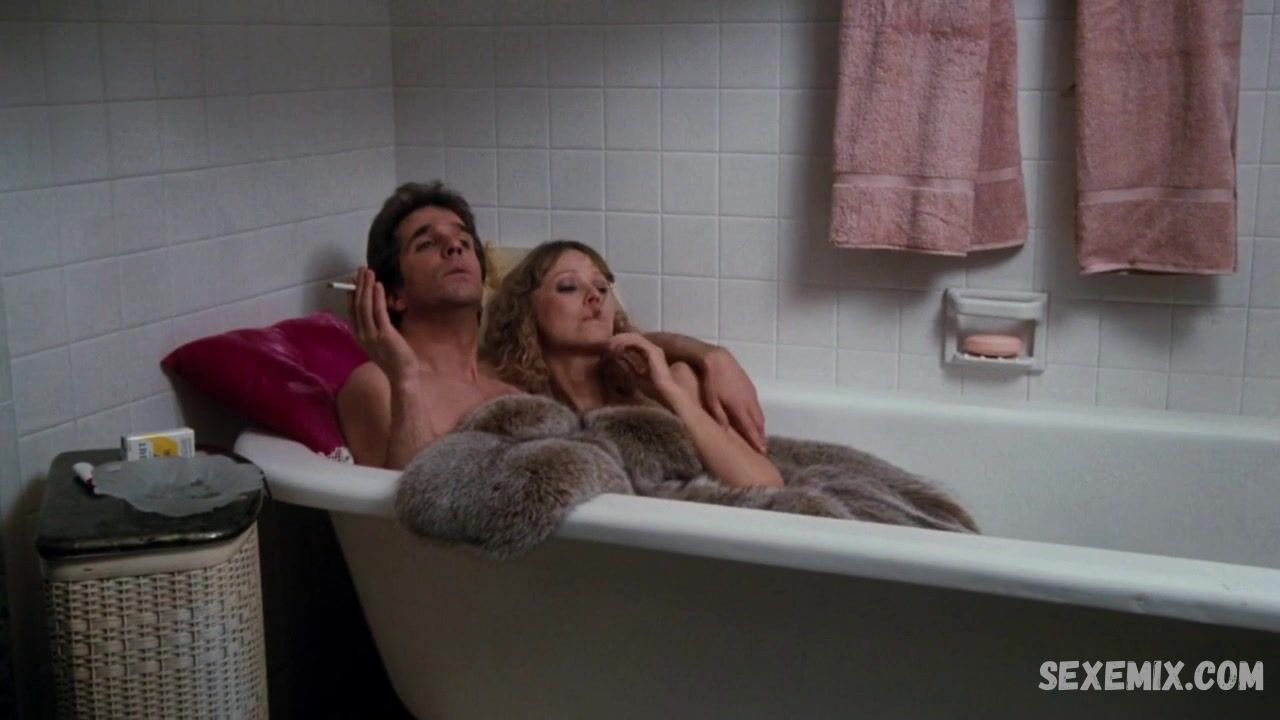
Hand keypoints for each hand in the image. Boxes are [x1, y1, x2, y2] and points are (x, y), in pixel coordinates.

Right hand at [349, 267, 418, 384]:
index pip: (352, 311)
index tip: (354, 280)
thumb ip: (376, 328)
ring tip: (368, 272)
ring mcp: (372, 335)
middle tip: (361, 269)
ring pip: (365, 306)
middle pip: (357, 305)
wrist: (402, 376)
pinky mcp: (384, 335)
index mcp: (360, 336)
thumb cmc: (395, 358)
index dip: (352, 294)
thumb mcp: (380, 341)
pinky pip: (378, 312)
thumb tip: (377, 308)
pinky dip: (377, 297)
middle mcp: (362, 335)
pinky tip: (378, 286)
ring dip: (366, 287)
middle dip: (359, 285)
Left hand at [606, 333, 674, 395]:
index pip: (634, 344)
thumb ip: (629, 369)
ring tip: (609, 344)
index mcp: (649, 355)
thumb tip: (617, 362)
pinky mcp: (653, 351)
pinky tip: (616, 347)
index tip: (608, 349)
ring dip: (620, 339)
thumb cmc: (655, 390)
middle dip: (618, 339)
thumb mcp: (636, 378)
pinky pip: (636, 341)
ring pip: (634, 337)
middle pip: (633, 338)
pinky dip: (625, 342)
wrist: (668, 394)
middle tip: (606, 344)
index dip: (621, 344)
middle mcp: (652, 350)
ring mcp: (654, 349)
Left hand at [698, 348, 766, 452]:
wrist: (719, 359)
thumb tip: (725, 432)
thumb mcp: (711, 400)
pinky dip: (758, 416)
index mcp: (739, 407)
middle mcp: (749, 402)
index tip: (762, 452)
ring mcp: (751, 394)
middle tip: (762, 449)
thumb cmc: (711, 381)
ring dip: (761, 427)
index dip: (756, 441)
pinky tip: (755, 419)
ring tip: (760, 437)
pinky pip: (757, 406)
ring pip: (760, 414)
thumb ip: (719, 416)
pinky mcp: (751, 387)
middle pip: (759, 423)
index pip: (751, 428)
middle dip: (761, 436)